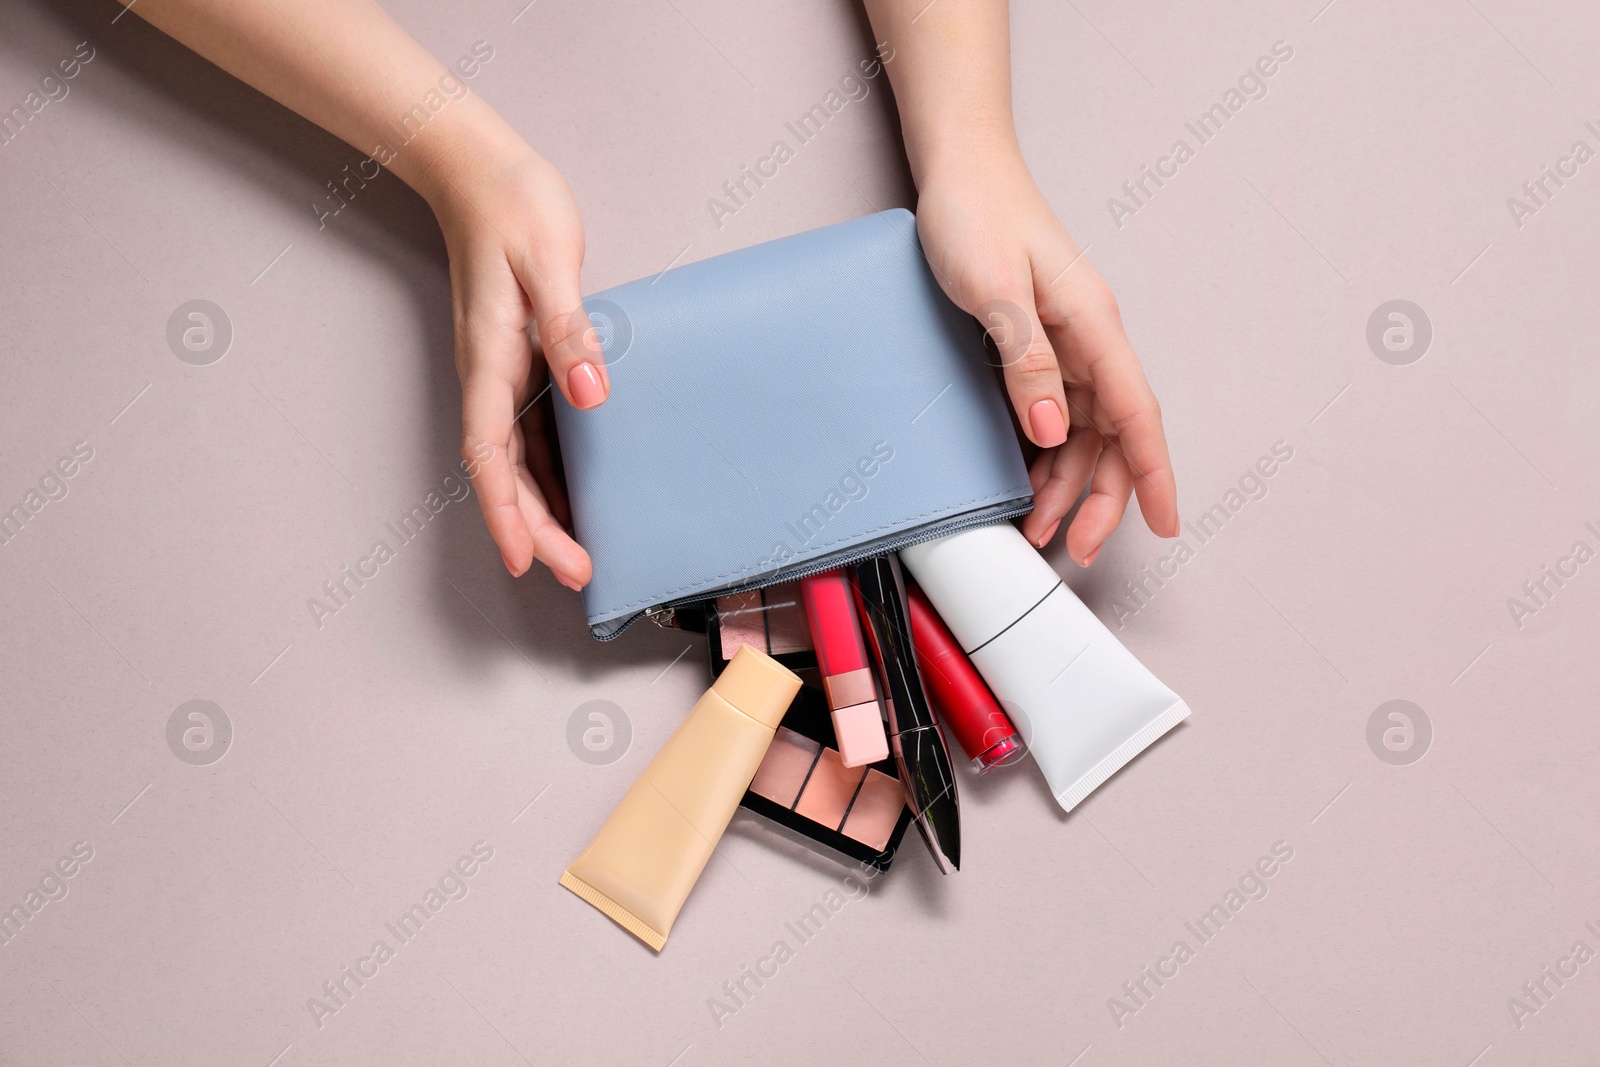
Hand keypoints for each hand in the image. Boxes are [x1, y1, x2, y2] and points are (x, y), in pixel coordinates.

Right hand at [427, 143, 606, 586]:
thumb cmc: (514, 209)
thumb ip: (569, 330)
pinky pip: (533, 434)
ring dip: (544, 510)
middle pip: (506, 474)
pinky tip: (578, 496)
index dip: (506, 514)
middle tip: (578, 574)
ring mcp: (502, 374)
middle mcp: (490, 377)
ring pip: (518, 462)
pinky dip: (552, 473)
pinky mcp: (520, 364)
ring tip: (580, 554)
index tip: (523, 561)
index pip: (491, 456)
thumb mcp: (548, 262)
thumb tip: (590, 395)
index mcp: (490, 360)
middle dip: (536, 530)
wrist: (484, 173)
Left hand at [913, 156, 1178, 565]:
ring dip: (1066, 483)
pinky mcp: (1038, 345)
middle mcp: (1088, 338)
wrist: (960, 169)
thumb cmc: (976, 214)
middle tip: (1073, 546)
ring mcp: (1066, 343)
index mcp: (1092, 323)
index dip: (1154, 474)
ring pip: (1083, 432)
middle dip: (1101, 498)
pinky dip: (1045, 454)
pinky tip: (1027, 481)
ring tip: (1038, 527)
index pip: (1136, 413)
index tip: (1166, 524)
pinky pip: (1055, 412)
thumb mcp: (993, 288)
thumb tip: (1054, 427)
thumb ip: (1026, 357)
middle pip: (1114, 436)